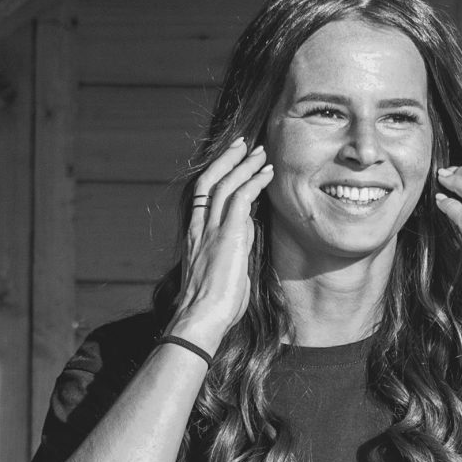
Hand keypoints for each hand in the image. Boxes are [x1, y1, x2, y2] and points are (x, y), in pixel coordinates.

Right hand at [171, 137, 272, 350]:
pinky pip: (239, 198)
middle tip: (243, 144)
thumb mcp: (224, 268)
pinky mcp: (226, 234)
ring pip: (224, 183)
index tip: (233, 162)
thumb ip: (234, 244)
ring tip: (259, 152)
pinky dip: (253, 181)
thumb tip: (249, 227)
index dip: (218, 174)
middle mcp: (199, 227)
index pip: (204, 195)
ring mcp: (210, 229)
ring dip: (243, 164)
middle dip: (227, 159)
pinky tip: (266, 173)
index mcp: (195, 235)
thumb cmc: (213, 304)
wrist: (201, 317)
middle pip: (209, 180)